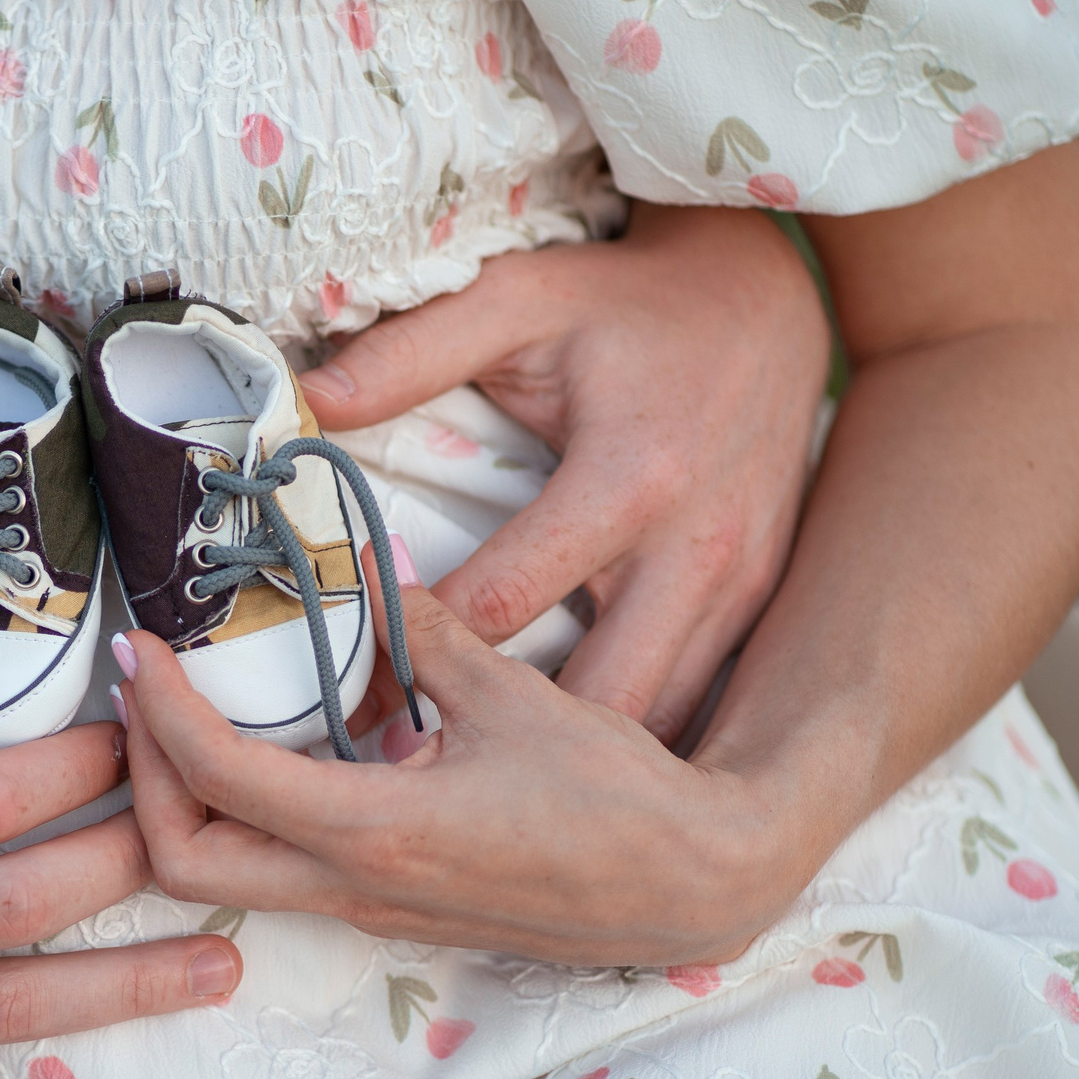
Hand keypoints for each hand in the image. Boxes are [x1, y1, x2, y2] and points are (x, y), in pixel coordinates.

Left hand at [113, 568, 793, 968]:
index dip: (162, 714)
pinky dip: (246, 816)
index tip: (144, 653)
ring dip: (186, 802)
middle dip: (141, 781)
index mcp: (375, 831)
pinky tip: (275, 745)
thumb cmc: (615, 798)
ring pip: (228, 878)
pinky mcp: (392, 910)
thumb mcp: (513, 695)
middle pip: (185, 863)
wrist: (691, 885)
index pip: (218, 778)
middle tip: (148, 695)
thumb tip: (369, 563)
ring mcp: (371, 910)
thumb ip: (425, 630)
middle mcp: (356, 887)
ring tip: (190, 712)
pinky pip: (281, 874)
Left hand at [300, 204, 827, 742]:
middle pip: (594, 701)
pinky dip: (622, 736)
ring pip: (651, 723)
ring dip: (567, 758)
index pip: (506, 603)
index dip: (418, 652)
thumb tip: (308, 404)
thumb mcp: (516, 300)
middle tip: (405, 770)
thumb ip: (412, 352)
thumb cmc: (625, 304)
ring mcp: (740, 593)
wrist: (770, 300)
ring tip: (471, 778)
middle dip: (502, 748)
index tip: (348, 685)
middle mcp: (698, 553)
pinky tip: (554, 751)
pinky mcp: (757, 610)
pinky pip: (690, 705)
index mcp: (631, 482)